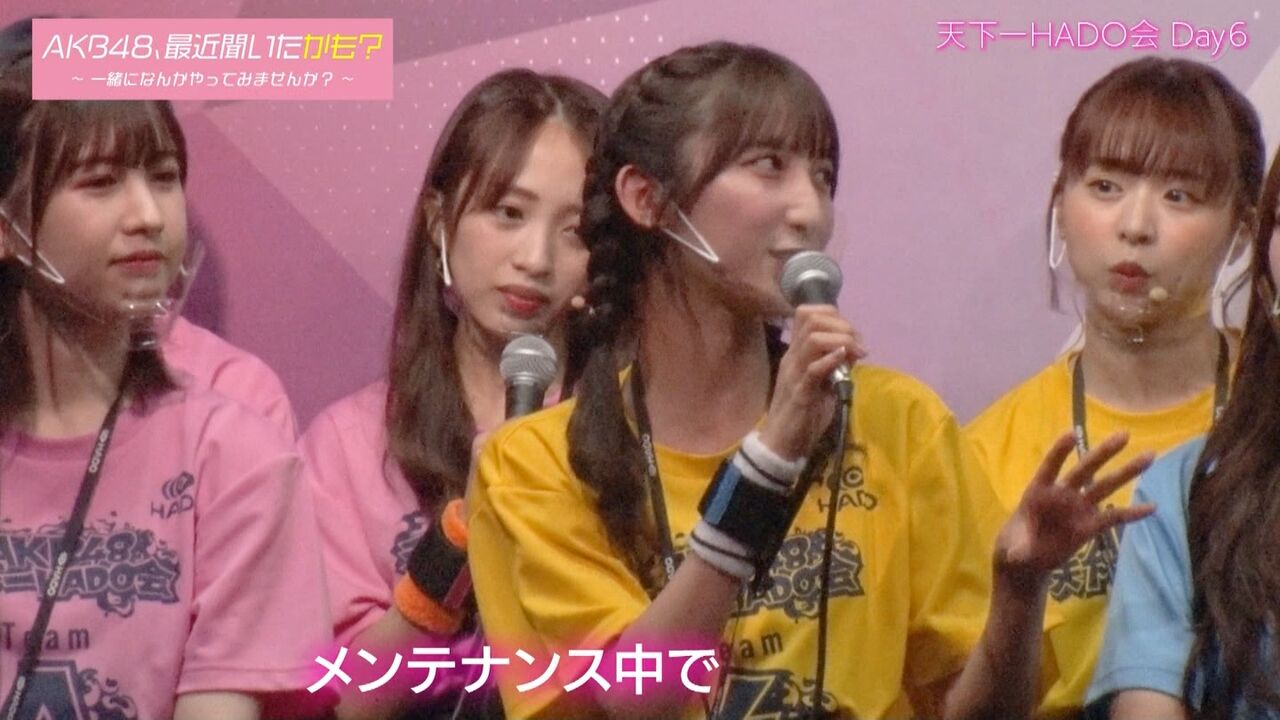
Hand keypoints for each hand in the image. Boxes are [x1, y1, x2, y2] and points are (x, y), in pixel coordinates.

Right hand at [758, 305, 864, 459]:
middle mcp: (791, 357)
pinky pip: (813, 369)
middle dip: (842, 325)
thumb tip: (853, 349)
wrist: (782, 444)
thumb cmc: (804, 414)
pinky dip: (832, 359)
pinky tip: (845, 359)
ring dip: (841, 340)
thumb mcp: (823, 384)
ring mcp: (793, 373)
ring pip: (812, 339)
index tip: (853, 336)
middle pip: (811, 319)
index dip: (834, 316)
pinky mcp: (799, 393)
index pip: (808, 313)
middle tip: (859, 345)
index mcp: (795, 352)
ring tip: (857, 353)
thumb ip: (835, 365)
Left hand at [995, 431, 1155, 585]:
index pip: (1050, 467)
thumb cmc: (1016, 544)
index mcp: (1038, 491)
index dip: (1060, 452)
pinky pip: (1115, 517)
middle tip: (1124, 435)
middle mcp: (1062, 494)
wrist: (1029, 557)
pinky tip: (1153, 507)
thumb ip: (1017, 549)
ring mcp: (1079, 508)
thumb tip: (1017, 556)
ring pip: (1104, 486)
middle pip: (1084, 470)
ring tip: (1149, 455)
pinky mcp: (1091, 525)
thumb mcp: (1013, 548)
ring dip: (1126, 472)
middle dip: (1103, 453)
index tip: (1072, 434)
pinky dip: (1132, 513)